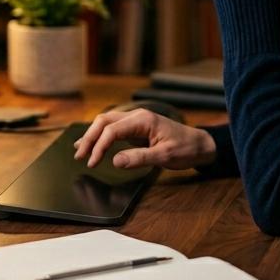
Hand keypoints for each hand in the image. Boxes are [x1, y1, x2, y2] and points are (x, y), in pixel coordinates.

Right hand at [72, 109, 216, 169]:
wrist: (200, 144)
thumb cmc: (186, 148)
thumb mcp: (165, 156)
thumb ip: (139, 158)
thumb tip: (114, 161)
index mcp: (143, 119)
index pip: (112, 130)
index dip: (99, 147)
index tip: (93, 163)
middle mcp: (136, 116)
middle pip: (104, 122)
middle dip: (89, 138)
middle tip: (79, 156)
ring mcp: (135, 120)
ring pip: (106, 123)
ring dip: (92, 136)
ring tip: (79, 151)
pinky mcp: (136, 128)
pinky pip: (113, 129)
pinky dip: (100, 136)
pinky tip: (91, 145)